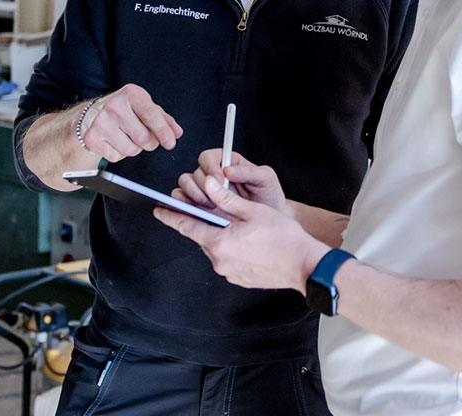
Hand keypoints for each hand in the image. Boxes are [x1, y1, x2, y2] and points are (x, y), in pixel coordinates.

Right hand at [80, 83, 181, 161]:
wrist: (94, 113)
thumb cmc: (126, 109)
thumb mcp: (146, 107)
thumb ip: (165, 120)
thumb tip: (176, 133)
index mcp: (131, 94)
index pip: (150, 115)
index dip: (163, 131)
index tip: (170, 143)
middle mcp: (114, 106)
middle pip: (143, 137)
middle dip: (151, 143)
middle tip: (146, 137)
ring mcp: (100, 122)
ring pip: (130, 150)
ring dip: (136, 148)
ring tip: (129, 136)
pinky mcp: (91, 137)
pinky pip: (116, 157)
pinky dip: (121, 153)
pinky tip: (116, 141)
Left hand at [155, 175, 327, 292]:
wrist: (303, 264)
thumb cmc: (283, 237)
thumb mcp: (253, 211)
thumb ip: (226, 198)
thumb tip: (208, 183)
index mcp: (219, 242)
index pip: (187, 225)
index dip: (171, 216)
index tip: (158, 209)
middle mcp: (219, 260)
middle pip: (203, 236)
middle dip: (207, 222)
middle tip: (217, 210)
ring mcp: (228, 272)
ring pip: (217, 247)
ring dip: (223, 235)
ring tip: (243, 226)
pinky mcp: (239, 278)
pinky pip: (228, 259)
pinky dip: (233, 248)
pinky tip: (250, 241)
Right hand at [173, 151, 287, 214]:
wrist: (269, 221)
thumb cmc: (268, 195)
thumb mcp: (266, 178)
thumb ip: (249, 171)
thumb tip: (228, 169)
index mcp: (227, 162)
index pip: (208, 157)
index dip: (210, 167)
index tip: (219, 180)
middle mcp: (213, 175)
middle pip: (193, 172)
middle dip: (202, 185)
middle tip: (215, 197)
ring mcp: (204, 191)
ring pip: (184, 185)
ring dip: (193, 195)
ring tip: (211, 206)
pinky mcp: (198, 207)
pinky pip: (181, 202)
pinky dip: (184, 206)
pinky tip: (198, 213)